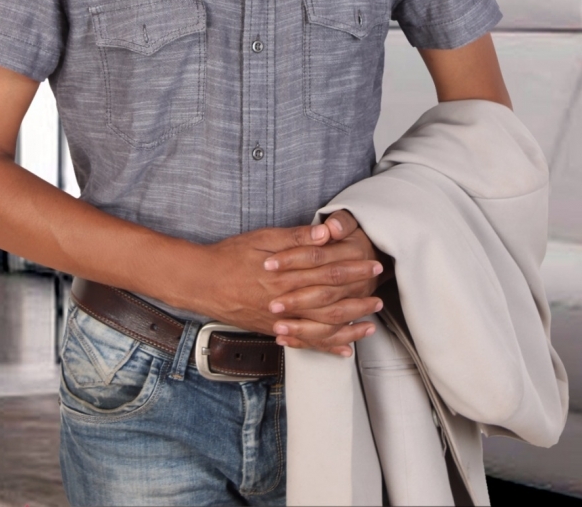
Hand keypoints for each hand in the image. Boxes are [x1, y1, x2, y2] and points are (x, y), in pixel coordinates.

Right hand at [194, 222, 381, 351]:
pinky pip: (304, 342)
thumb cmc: (231, 255)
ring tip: (370, 324)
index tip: (372, 264)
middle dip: (357, 297)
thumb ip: (296, 237)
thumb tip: (325, 233)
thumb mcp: (263, 238)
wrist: (203, 281)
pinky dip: (325, 347)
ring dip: (348, 326)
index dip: (352, 267)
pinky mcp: (273, 330)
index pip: (327, 270)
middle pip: (329, 300)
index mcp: (285, 272)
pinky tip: (343, 349)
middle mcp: (285, 298)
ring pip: (321, 326)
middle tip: (379, 295)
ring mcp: (280, 318)